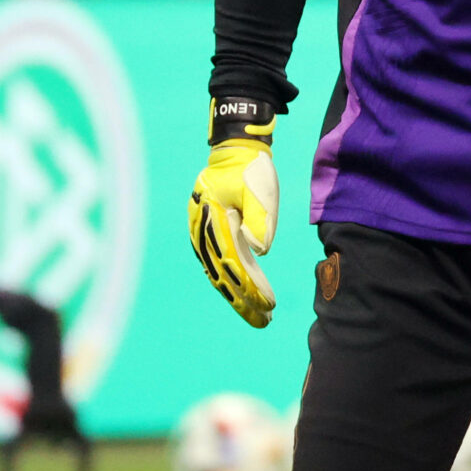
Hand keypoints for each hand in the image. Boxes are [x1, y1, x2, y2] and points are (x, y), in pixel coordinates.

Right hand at [187, 102, 279, 327]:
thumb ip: (261, 218)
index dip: (250, 289)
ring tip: (257, 315)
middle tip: (264, 322)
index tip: (269, 306)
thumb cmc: (250, 168)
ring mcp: (202, 231)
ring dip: (236, 294)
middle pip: (222, 274)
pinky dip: (228, 279)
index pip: (234, 264)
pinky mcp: (206, 230)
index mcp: (215, 220)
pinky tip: (241, 293)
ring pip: (217, 271)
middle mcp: (203, 230)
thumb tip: (260, 252)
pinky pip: (216, 261)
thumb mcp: (261, 188)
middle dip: (243, 301)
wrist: (233, 149)